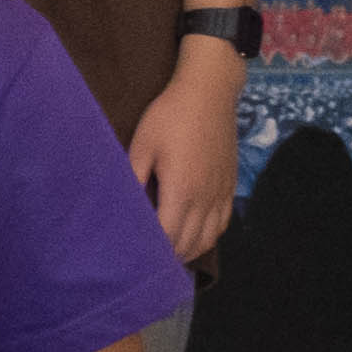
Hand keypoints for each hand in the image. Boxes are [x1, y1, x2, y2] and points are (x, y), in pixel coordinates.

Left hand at [125, 48, 246, 263]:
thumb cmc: (170, 116)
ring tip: (168, 253)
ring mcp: (221, 193)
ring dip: (188, 250)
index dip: (151, 250)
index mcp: (182, 190)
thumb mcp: (142, 145)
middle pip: (188, 243)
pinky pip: (223, 223)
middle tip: (145, 258)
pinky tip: (194, 236)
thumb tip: (121, 207)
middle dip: (167, 255)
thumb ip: (133, 178)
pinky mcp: (230, 186)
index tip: (133, 254)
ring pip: (208, 238)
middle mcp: (205, 198)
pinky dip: (208, 237)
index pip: (167, 236)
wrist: (209, 92)